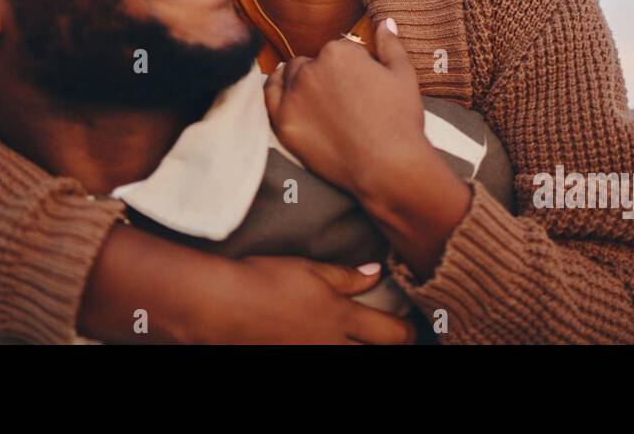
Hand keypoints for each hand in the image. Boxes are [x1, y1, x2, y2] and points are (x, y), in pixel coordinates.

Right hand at [200, 256, 415, 344]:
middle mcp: (331, 346)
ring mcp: (310, 358)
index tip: (412, 327)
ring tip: (360, 342)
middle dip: (390, 347)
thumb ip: (346, 277)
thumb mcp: (309, 269)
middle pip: (376, 356)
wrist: (220, 306)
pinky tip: (326, 343)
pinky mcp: (289, 364)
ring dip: (358, 351)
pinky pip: (320, 361)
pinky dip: (330, 352)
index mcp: (341, 317)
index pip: (392, 333)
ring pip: (348, 362)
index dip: (408, 332)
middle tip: (394, 338)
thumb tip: (377, 274)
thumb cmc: (264, 280)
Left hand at [262, 18, 427, 196]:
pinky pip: (269, 95)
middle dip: (324, 74)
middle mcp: (311, 67)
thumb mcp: (403, 74)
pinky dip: (275, 89)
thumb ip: (390, 44)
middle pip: (311, 62)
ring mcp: (294, 95)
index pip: (339, 50)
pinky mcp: (283, 121)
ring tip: (319, 101)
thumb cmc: (400, 120)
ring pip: (290, 77)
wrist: (388, 166)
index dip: (351, 68)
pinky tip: (282, 90)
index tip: (360, 86)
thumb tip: (385, 21)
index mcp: (339, 51)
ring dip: (301, 82)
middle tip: (342, 99)